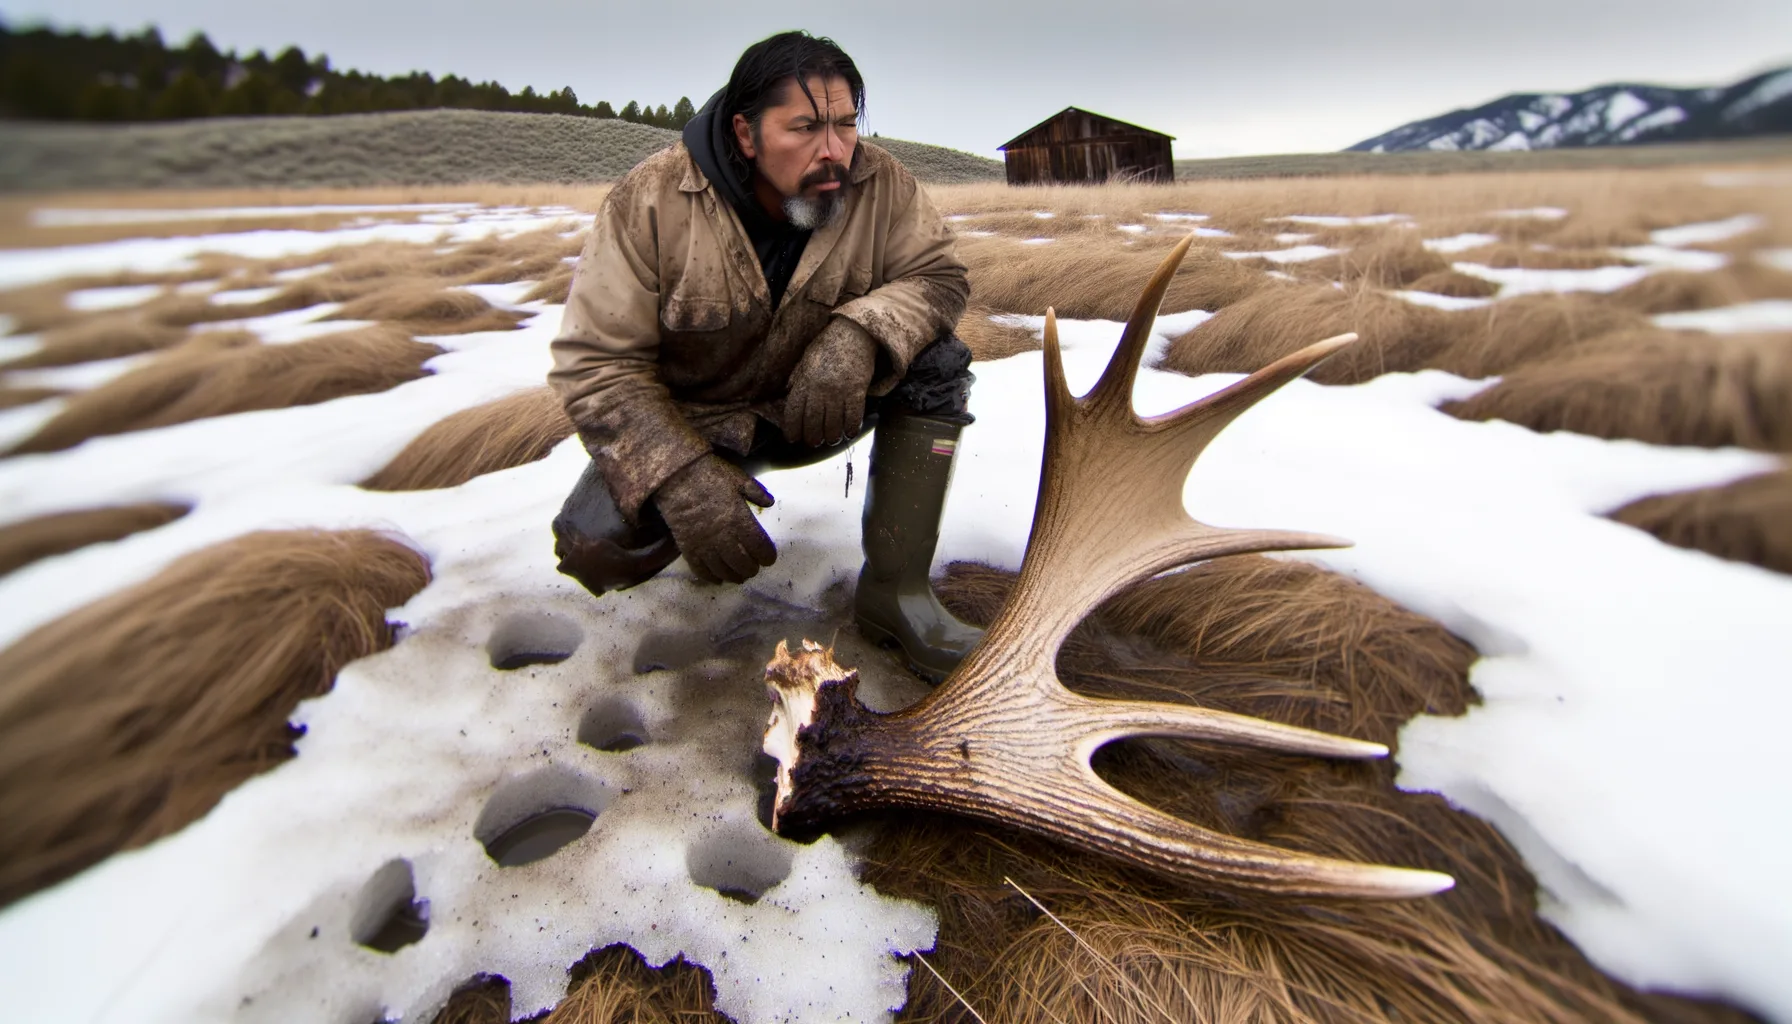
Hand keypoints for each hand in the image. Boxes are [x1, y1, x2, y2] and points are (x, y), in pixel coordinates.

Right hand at [651, 455, 776, 583]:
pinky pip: (700, 569)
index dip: (767, 556)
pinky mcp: (687, 547)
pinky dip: (710, 578)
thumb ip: (755, 492)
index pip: (760, 547)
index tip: (768, 559)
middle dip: (752, 569)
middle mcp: (724, 536)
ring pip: (723, 570)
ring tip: (739, 577)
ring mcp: (704, 544)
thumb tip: (770, 502)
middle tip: (754, 568)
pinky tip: (718, 579)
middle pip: (743, 563)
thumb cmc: (708, 473)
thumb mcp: (737, 478)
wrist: (674, 475)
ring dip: (734, 576)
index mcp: (739, 519)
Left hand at [783, 317, 877, 447]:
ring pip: (833, 425)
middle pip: (813, 423)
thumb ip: (798, 377)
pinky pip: (853, 417)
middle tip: (814, 442)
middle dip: (812, 438)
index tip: (793, 438)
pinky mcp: (857, 391)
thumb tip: (787, 393)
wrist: (855, 332)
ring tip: (831, 439)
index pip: (794, 412)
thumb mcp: (807, 359)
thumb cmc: (829, 346)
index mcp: (805, 381)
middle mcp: (820, 389)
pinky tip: (849, 432)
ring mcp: (839, 391)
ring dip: (831, 437)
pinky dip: (851, 429)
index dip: (792, 429)